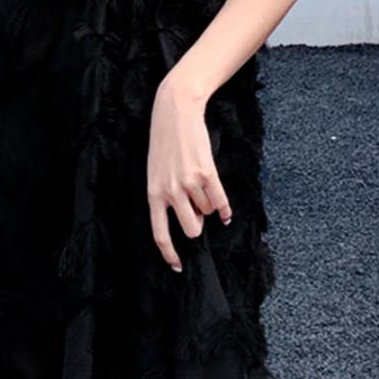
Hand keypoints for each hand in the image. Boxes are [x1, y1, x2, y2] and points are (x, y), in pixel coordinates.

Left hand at [146, 73, 231, 272]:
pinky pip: (220, 202)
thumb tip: (191, 221)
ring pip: (207, 213)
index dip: (170, 254)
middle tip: (197, 211)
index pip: (159, 233)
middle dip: (198, 224)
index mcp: (153, 193)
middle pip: (191, 229)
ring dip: (208, 205)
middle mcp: (170, 192)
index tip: (178, 267)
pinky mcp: (206, 172)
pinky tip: (225, 211)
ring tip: (202, 186)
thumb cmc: (165, 143)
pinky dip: (225, 209)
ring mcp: (188, 183)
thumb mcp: (156, 171)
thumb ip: (167, 196)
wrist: (175, 111)